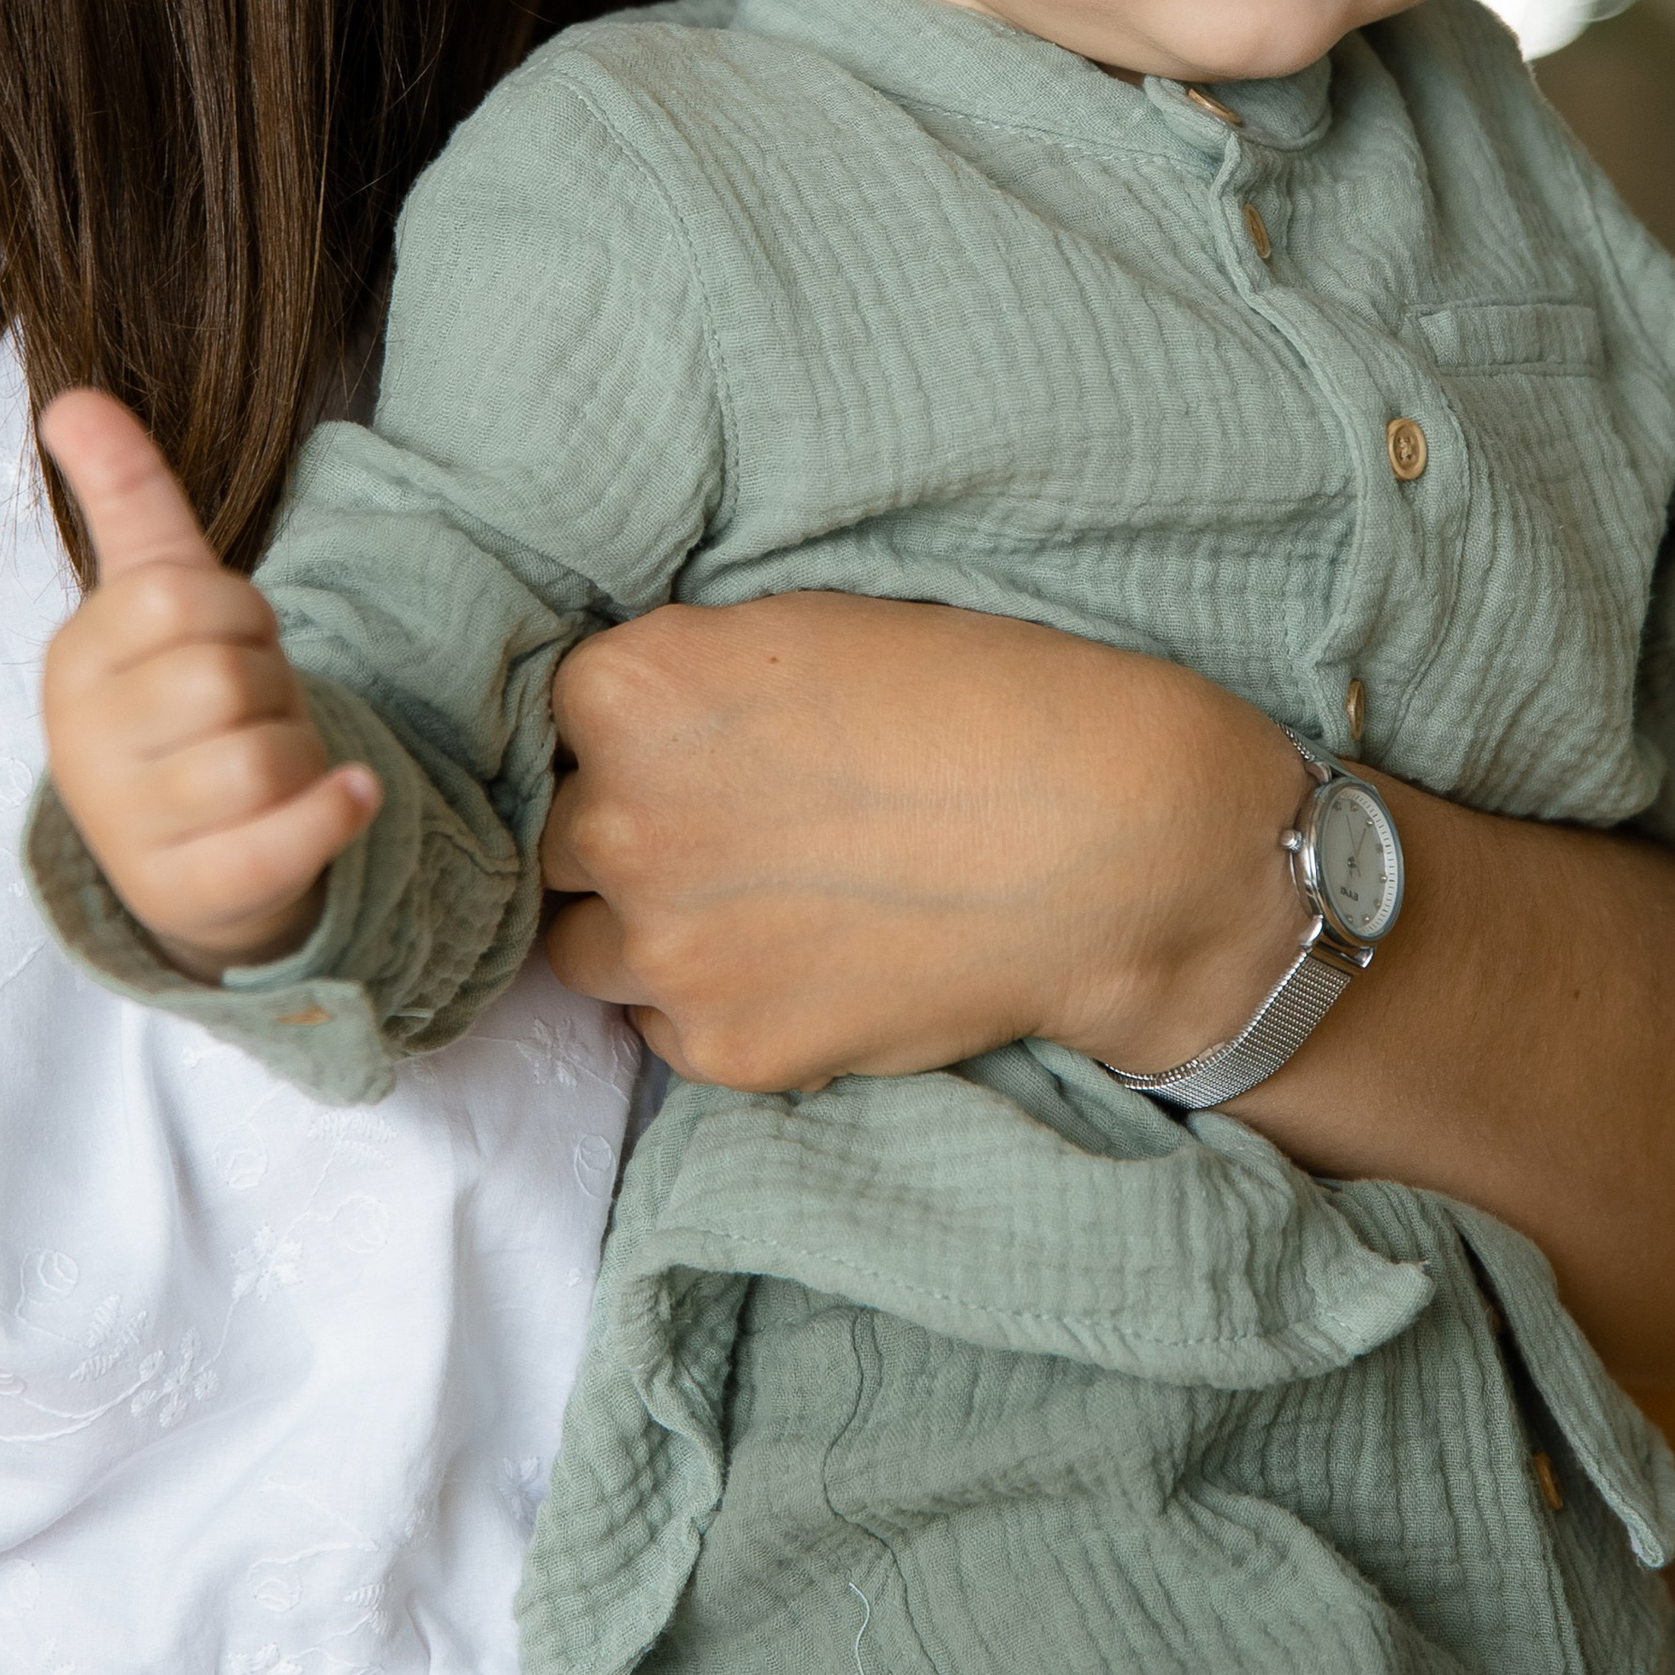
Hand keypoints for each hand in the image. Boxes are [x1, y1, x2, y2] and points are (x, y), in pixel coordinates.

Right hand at [36, 389, 380, 974]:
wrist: (195, 863)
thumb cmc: (181, 714)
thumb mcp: (152, 600)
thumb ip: (125, 497)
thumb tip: (72, 396)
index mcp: (74, 661)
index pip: (182, 596)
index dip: (241, 613)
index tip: (230, 643)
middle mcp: (83, 747)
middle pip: (226, 677)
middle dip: (274, 687)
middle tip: (255, 714)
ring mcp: (128, 829)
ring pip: (257, 757)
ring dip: (301, 754)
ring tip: (278, 765)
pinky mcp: (189, 895)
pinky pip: (274, 842)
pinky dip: (332, 812)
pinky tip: (354, 794)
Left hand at [541, 593, 1674, 1381]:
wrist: (1126, 847)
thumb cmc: (1000, 703)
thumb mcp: (822, 628)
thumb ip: (696, 674)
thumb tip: (623, 718)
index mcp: (634, 684)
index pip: (550, 709)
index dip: (620, 727)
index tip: (685, 737)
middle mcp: (617, 815)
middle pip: (549, 831)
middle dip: (619, 824)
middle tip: (729, 819)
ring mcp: (664, 945)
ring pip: (577, 941)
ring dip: (638, 920)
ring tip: (751, 895)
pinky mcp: (722, 1045)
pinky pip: (656, 1025)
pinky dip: (702, 998)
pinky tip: (795, 956)